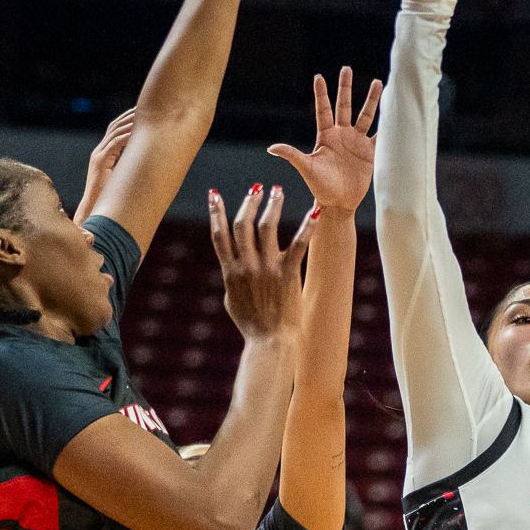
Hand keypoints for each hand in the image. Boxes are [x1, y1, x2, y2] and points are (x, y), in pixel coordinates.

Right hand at [78, 107, 136, 220]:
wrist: (97, 209)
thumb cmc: (112, 195)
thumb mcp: (122, 175)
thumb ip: (129, 164)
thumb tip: (148, 157)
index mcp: (104, 153)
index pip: (115, 129)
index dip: (127, 119)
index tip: (142, 112)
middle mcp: (99, 151)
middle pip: (114, 126)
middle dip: (129, 116)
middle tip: (145, 108)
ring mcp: (98, 156)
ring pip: (114, 133)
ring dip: (130, 123)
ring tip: (144, 117)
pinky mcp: (100, 162)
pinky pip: (114, 145)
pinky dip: (126, 137)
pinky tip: (137, 133)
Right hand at [208, 183, 314, 342]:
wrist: (270, 341)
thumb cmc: (252, 324)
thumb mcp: (232, 300)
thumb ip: (231, 278)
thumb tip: (231, 264)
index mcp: (230, 271)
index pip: (219, 235)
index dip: (216, 212)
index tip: (214, 193)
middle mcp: (246, 266)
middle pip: (243, 225)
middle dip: (248, 203)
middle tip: (256, 187)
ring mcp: (267, 269)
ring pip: (266, 228)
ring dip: (272, 205)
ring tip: (278, 190)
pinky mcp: (288, 273)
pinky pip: (299, 244)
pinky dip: (307, 226)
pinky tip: (314, 211)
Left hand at [269, 67, 382, 210]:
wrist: (339, 203)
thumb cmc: (320, 187)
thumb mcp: (306, 168)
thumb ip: (292, 155)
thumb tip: (271, 148)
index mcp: (326, 136)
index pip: (323, 110)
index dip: (322, 94)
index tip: (319, 77)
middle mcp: (342, 135)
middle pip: (344, 106)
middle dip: (345, 87)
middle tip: (346, 68)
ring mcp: (357, 142)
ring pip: (366, 115)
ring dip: (372, 100)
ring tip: (379, 83)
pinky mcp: (370, 152)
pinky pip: (380, 135)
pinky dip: (388, 125)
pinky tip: (395, 113)